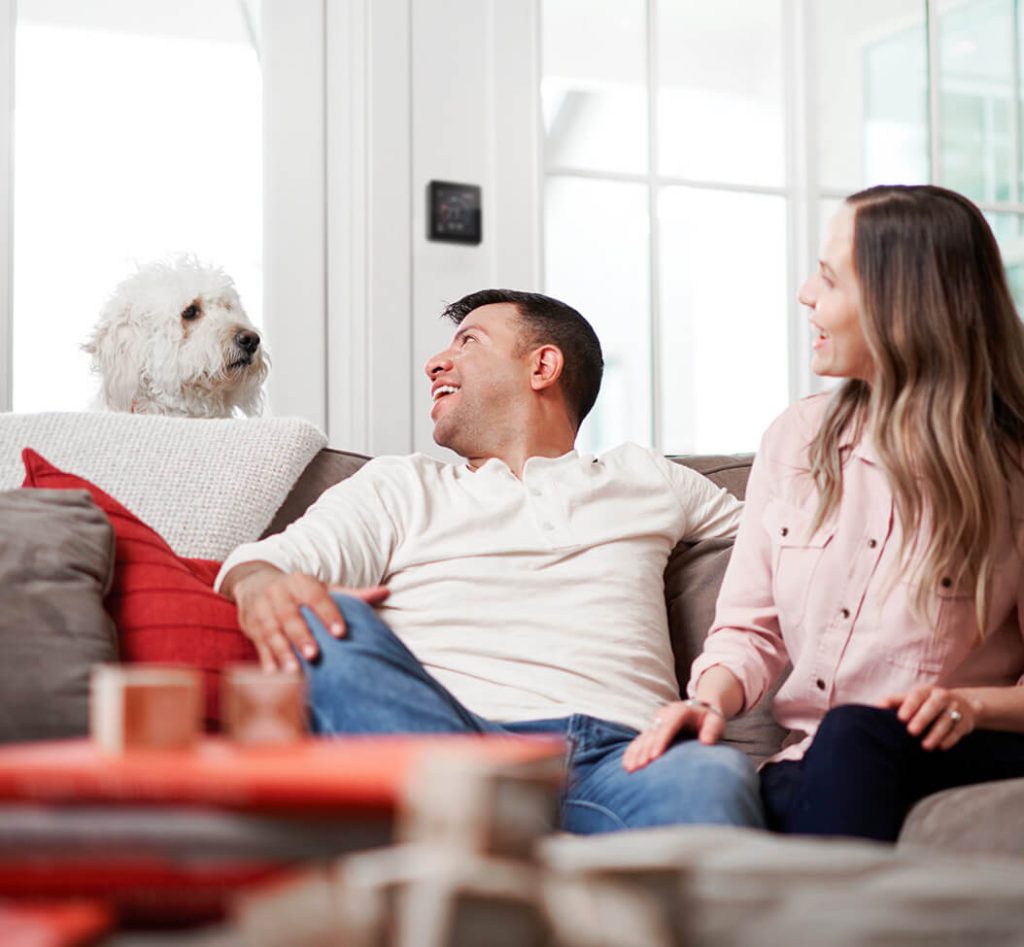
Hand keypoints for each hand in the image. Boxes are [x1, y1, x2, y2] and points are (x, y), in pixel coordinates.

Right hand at [233, 568, 388, 671]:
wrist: (255, 581)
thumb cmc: (299, 591)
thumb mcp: (322, 589)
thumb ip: (351, 595)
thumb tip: (385, 592)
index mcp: (300, 582)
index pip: (316, 597)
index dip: (328, 614)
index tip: (340, 632)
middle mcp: (279, 593)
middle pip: (290, 616)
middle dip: (301, 636)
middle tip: (315, 655)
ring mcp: (261, 609)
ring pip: (271, 631)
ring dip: (282, 651)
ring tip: (294, 671)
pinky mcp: (249, 625)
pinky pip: (257, 644)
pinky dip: (266, 660)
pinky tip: (274, 675)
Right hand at [622, 698, 726, 771]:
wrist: (700, 710)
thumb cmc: (709, 719)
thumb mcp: (715, 721)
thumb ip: (712, 730)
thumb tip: (707, 742)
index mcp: (679, 711)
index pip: (668, 726)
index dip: (660, 741)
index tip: (654, 756)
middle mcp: (664, 715)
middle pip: (652, 733)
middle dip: (645, 750)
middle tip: (640, 767)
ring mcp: (656, 722)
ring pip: (643, 738)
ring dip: (635, 753)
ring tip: (630, 768)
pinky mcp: (652, 730)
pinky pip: (639, 741)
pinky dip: (632, 752)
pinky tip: (626, 764)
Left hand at [880, 684, 977, 750]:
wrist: (963, 704)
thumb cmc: (926, 703)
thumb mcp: (912, 698)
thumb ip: (894, 702)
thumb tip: (873, 708)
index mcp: (926, 690)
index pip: (916, 695)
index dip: (909, 706)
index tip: (900, 718)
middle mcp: (941, 697)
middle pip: (933, 705)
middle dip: (922, 718)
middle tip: (911, 732)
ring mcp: (955, 709)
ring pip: (947, 720)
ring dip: (936, 733)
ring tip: (925, 746)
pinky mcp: (965, 723)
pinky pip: (958, 731)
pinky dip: (950, 739)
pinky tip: (941, 747)